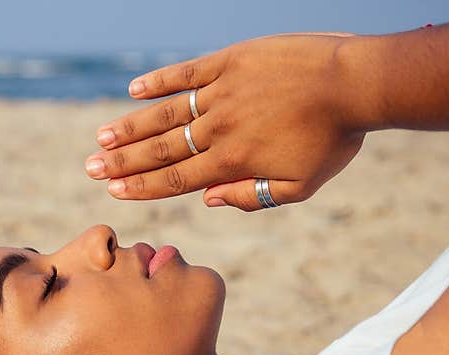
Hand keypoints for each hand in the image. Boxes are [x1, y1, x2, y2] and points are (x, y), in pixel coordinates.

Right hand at [85, 33, 366, 210]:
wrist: (356, 83)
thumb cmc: (333, 139)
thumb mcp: (299, 185)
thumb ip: (250, 196)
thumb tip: (207, 199)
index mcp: (233, 161)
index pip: (176, 179)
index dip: (142, 187)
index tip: (115, 192)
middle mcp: (219, 128)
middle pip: (161, 150)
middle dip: (123, 162)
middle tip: (91, 170)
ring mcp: (223, 92)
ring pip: (166, 114)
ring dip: (131, 127)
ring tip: (102, 138)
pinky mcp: (232, 61)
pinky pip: (187, 73)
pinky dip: (160, 82)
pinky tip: (135, 92)